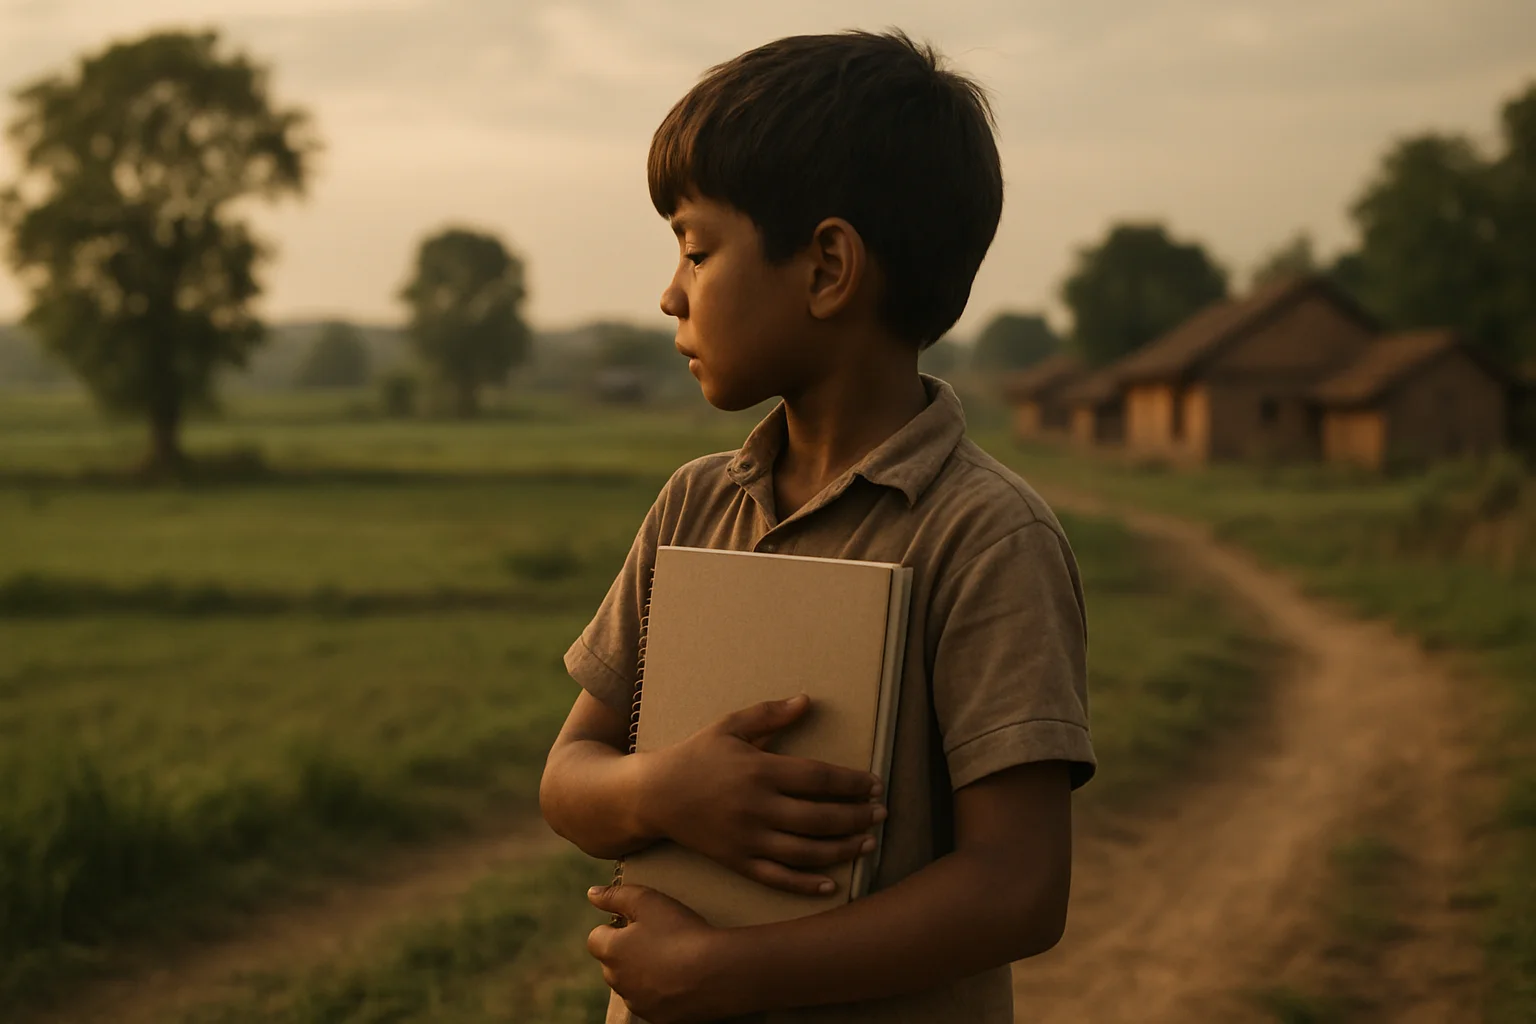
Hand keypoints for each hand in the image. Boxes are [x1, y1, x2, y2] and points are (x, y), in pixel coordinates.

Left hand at [587, 883, 736, 1023]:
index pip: (596, 938)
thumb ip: (616, 895)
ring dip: (642, 974)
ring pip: (631, 985)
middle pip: (612, 963)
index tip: (637, 923)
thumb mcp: (647, 900)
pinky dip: (660, 993)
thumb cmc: (680, 931)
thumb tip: (592, 893)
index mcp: (612, 951)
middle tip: (657, 938)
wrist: (716, 972)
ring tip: (672, 959)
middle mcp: (618, 981)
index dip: (614, 928)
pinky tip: (681, 979)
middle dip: (626, 952)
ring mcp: (637, 1003)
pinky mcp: (657, 1018)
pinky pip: (651, 1002)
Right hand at [643, 695, 885, 895]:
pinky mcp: (737, 861)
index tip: (875, 784)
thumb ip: (770, 715)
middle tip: (882, 813)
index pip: (819, 779)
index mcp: (759, 770)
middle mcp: (757, 807)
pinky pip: (778, 878)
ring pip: (805, 852)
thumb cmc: (696, 755)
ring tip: (868, 843)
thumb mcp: (730, 726)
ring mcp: (747, 839)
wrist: (654, 795)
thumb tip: (807, 700)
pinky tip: (833, 883)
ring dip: (843, 849)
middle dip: (857, 817)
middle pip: (820, 817)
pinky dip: (807, 884)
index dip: (852, 783)